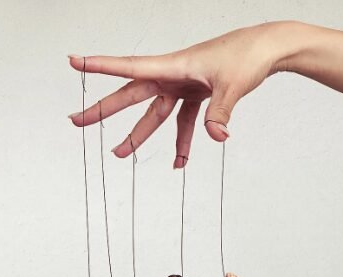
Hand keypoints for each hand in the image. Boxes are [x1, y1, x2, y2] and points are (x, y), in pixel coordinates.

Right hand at [68, 23, 279, 167]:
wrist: (268, 48)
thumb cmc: (248, 56)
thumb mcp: (233, 86)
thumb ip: (219, 113)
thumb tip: (215, 137)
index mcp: (173, 66)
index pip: (129, 67)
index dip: (100, 66)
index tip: (74, 62)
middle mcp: (173, 75)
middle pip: (131, 95)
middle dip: (104, 110)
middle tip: (77, 120)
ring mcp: (183, 85)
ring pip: (154, 114)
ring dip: (139, 135)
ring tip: (120, 153)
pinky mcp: (197, 94)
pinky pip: (183, 121)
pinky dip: (182, 141)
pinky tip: (180, 162)